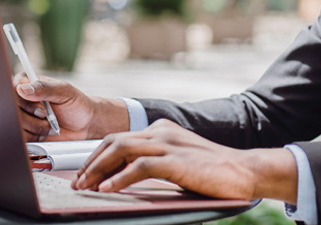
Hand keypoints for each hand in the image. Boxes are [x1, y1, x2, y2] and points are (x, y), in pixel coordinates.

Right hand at [13, 73, 128, 140]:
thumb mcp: (64, 91)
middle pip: (10, 109)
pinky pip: (19, 138)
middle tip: (46, 115)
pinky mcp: (24, 132)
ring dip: (35, 128)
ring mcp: (21, 117)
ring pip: (14, 125)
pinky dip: (34, 137)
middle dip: (31, 116)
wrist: (84, 125)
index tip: (40, 105)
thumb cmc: (76, 103)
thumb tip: (22, 89)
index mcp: (28, 82)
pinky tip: (45, 133)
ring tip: (49, 124)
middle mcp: (21, 99)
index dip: (23, 100)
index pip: (11, 88)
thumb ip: (44, 88)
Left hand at [71, 119, 297, 203]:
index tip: (83, 175)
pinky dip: (119, 178)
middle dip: (91, 162)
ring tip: (84, 187)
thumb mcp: (177, 162)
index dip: (97, 156)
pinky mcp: (175, 159)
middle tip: (77, 183)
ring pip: (120, 149)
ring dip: (98, 170)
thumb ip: (154, 163)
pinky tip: (107, 189)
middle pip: (114, 141)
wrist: (243, 171)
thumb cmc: (211, 173)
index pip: (119, 138)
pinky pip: (139, 166)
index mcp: (161, 129)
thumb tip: (124, 179)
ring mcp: (167, 143)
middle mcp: (161, 131)